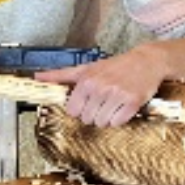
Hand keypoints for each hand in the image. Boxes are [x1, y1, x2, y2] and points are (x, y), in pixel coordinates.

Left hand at [36, 49, 163, 127]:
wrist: (147, 61)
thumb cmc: (115, 66)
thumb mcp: (86, 68)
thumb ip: (60, 75)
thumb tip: (38, 78)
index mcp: (87, 80)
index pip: (72, 110)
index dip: (79, 109)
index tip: (88, 101)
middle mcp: (100, 87)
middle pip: (87, 119)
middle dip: (94, 113)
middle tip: (103, 101)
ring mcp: (117, 95)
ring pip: (102, 123)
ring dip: (107, 117)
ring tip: (113, 103)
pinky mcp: (132, 102)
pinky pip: (118, 122)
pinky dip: (120, 118)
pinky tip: (122, 106)